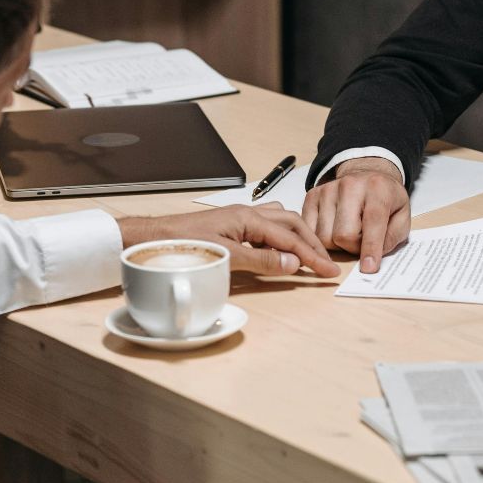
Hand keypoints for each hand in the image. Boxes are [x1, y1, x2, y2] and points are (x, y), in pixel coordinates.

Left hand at [118, 205, 339, 277]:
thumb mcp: (226, 257)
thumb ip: (261, 260)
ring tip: (310, 253)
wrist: (154, 239)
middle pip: (291, 223)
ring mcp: (239, 218)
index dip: (312, 256)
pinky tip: (281, 248)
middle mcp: (246, 213)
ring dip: (298, 236)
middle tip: (327, 262)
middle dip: (312, 243)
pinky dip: (281, 236)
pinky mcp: (231, 226)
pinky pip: (266, 226)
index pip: (290, 238)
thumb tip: (292, 263)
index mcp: (248, 217)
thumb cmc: (183, 245)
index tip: (329, 270)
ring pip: (279, 221)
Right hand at [300, 157, 409, 274]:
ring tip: (348, 233)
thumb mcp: (403, 216)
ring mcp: (328, 189)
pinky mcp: (312, 195)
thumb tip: (372, 258)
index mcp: (377, 189)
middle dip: (353, 247)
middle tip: (361, 241)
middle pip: (343, 235)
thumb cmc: (385, 198)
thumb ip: (392, 237)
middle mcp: (350, 186)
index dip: (371, 249)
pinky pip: (309, 230)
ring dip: (337, 244)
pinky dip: (321, 238)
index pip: (372, 223)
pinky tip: (332, 230)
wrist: (367, 174)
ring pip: (324, 236)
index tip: (368, 268)